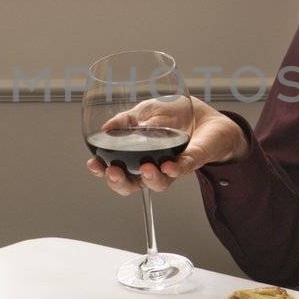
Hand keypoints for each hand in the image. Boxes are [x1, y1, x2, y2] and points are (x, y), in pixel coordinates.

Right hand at [86, 97, 249, 196]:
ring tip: (145, 168)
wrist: (205, 115)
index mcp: (138, 157)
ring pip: (159, 183)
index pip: (118, 171)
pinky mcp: (193, 159)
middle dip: (120, 183)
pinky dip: (175, 168)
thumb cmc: (174, 116)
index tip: (93, 165)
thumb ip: (125, 120)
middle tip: (113, 172)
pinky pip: (183, 167)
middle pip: (133, 186)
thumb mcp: (144, 112)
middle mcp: (153, 167)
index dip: (103, 172)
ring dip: (150, 179)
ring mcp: (173, 166)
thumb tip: (106, 128)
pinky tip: (168, 165)